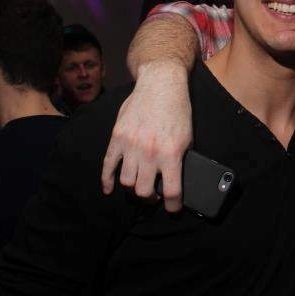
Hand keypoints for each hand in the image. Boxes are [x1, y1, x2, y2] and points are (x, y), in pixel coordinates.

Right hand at [102, 61, 191, 212]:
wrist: (160, 85)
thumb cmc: (177, 111)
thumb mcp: (187, 137)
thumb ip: (180, 159)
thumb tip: (177, 181)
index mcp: (170, 154)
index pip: (172, 191)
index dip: (173, 206)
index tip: (174, 210)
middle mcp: (149, 153)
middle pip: (143, 191)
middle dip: (150, 198)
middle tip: (154, 195)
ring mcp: (130, 145)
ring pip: (126, 182)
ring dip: (132, 188)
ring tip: (138, 186)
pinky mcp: (117, 137)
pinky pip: (108, 165)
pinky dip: (107, 180)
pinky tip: (109, 188)